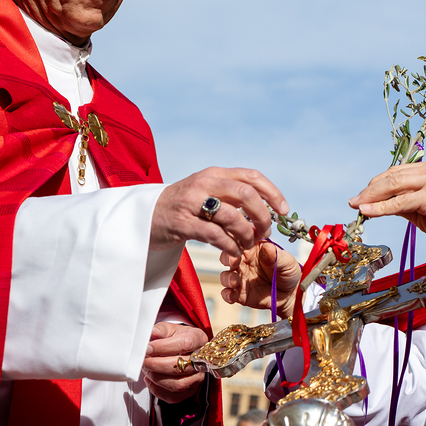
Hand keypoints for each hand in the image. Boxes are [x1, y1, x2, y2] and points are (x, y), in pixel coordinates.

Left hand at [142, 322, 208, 403]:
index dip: (163, 347)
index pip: (185, 344)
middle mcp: (202, 360)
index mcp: (198, 339)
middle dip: (157, 365)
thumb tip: (151, 333)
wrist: (182, 349)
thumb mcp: (169, 329)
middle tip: (143, 360)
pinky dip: (157, 390)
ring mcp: (198, 377)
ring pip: (178, 384)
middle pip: (181, 367)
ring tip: (147, 369)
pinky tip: (150, 379)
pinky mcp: (190, 390)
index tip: (147, 348)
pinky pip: (173, 397)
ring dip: (157, 378)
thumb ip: (160, 330)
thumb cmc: (175, 338)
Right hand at [151, 167, 288, 256]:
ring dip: (247, 234)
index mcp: (214, 174)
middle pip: (246, 195)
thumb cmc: (182, 208)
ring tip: (248, 244)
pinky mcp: (181, 223)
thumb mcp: (206, 192)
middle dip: (262, 216)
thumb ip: (231, 195)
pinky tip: (233, 251)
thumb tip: (265, 208)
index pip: (252, 176)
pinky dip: (230, 245)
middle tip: (265, 232)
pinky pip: (215, 235)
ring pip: (232, 216)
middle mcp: (204, 183)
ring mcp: (191, 202)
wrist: (141, 217)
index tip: (283, 210)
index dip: (272, 192)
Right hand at [220, 242, 300, 318]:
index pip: (240, 240)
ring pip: (225, 275)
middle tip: (234, 262)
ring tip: (235, 282)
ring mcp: (240, 277)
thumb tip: (267, 247)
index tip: (240, 245)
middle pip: (228, 256)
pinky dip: (227, 294)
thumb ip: (275, 256)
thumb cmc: (289, 273)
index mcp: (254, 249)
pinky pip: (227, 293)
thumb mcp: (287, 262)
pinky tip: (233, 296)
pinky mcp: (240, 293)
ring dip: (227, 278)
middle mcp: (244, 262)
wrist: (291, 295)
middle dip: (227, 258)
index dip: (237, 241)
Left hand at [348, 161, 425, 253]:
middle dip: (370, 189)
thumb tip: (379, 206)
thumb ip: (405, 203)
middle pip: (393, 175)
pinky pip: (400, 202)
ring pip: (394, 185)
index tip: (363, 195)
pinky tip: (369, 211)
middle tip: (354, 201)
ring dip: (371, 197)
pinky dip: (381, 208)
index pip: (398, 172)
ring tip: (357, 206)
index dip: (377, 183)